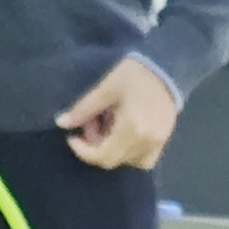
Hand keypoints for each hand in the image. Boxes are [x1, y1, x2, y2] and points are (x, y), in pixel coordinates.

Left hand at [57, 55, 179, 170]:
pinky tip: (123, 135)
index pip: (102, 155)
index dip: (83, 151)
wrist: (167, 67)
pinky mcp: (163, 142)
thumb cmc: (135, 73)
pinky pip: (142, 160)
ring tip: (108, 126)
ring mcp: (156, 144)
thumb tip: (62, 122)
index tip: (72, 137)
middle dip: (94, 146)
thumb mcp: (106, 87)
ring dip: (110, 149)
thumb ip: (84, 108)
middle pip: (112, 160)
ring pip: (125, 161)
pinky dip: (128, 154)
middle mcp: (145, 142)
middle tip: (91, 123)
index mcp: (131, 129)